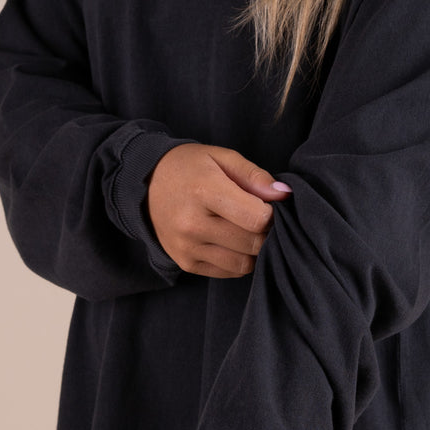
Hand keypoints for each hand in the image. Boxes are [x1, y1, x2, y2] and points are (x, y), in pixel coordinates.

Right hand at [147, 144, 289, 278]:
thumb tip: (283, 196)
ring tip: (245, 229)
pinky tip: (232, 241)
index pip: (257, 218)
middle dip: (266, 232)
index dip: (271, 213)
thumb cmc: (190, 168)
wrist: (145, 184)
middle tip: (258, 217)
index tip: (265, 204)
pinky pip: (229, 271)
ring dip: (254, 249)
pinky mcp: (186, 263)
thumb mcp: (221, 158)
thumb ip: (255, 176)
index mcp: (204, 191)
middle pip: (253, 242)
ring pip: (244, 263)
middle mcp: (192, 224)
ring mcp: (187, 247)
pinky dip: (239, 260)